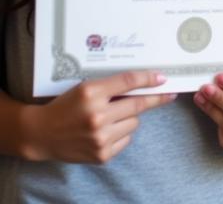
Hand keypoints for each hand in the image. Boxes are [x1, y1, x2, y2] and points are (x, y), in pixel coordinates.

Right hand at [22, 70, 174, 163]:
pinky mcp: (101, 155)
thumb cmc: (66, 106)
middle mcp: (97, 116)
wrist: (41, 134)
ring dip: (129, 117)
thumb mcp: (86, 88)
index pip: (128, 82)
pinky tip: (107, 131)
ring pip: (134, 122)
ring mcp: (99, 138)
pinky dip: (122, 134)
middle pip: (138, 104)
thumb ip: (112, 86)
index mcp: (92, 93)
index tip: (164, 78)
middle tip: (169, 94)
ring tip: (111, 117)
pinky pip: (126, 139)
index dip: (149, 79)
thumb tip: (145, 82)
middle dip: (155, 98)